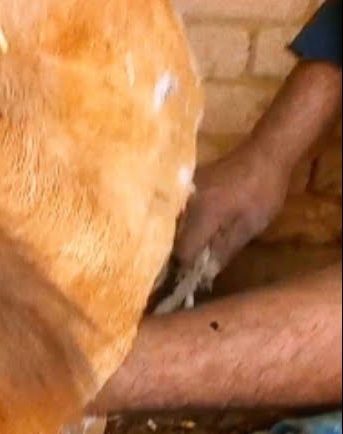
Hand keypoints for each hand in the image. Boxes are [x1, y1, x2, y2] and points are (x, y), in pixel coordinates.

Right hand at [174, 143, 291, 272]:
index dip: (187, 268)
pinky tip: (192, 231)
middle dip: (179, 256)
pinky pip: (176, 214)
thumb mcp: (251, 226)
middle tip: (190, 268)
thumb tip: (205, 275)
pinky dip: (181, 226)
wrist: (263, 153)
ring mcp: (181, 194)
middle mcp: (184, 205)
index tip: (191, 279)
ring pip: (171, 227)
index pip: (182, 252)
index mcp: (201, 216)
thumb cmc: (262, 191)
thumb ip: (225, 251)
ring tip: (189, 252)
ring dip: (178, 241)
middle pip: (171, 240)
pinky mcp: (184, 188)